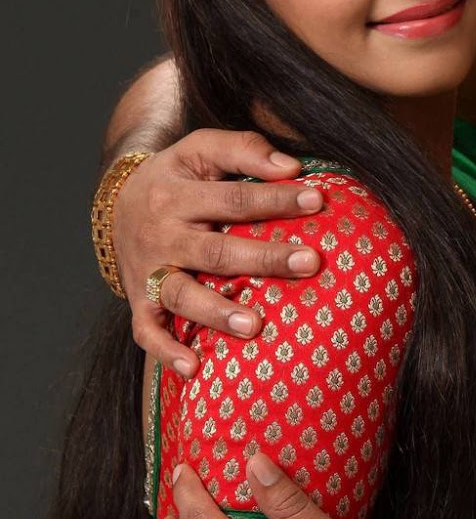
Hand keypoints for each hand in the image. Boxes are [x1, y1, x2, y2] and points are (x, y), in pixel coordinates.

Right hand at [114, 129, 324, 372]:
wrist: (113, 204)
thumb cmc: (175, 177)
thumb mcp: (199, 149)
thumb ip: (244, 149)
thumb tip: (292, 167)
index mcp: (178, 194)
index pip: (234, 198)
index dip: (276, 199)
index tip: (318, 200)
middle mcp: (162, 235)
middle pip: (215, 251)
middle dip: (263, 258)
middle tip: (308, 263)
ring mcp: (149, 272)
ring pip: (181, 295)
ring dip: (216, 313)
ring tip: (253, 326)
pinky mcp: (139, 301)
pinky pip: (147, 331)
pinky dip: (166, 352)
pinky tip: (194, 368)